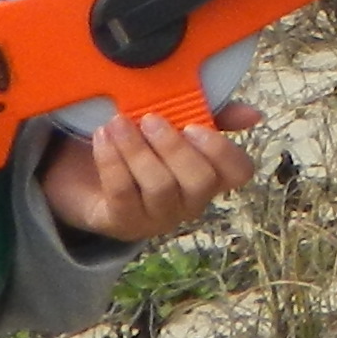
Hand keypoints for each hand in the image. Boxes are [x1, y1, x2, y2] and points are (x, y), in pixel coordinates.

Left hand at [38, 102, 263, 245]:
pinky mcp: (122, 222)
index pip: (239, 172)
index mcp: (209, 174)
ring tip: (117, 122)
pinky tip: (102, 137)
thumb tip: (253, 115)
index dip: (223, 151)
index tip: (194, 126)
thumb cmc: (138, 146)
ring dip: (137, 151)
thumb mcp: (173, 124)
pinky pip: (122, 193)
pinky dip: (111, 162)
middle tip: (149, 120)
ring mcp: (157, 217)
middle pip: (199, 182)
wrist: (83, 173)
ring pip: (159, 187)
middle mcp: (189, 202)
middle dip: (174, 148)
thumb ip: (210, 114)